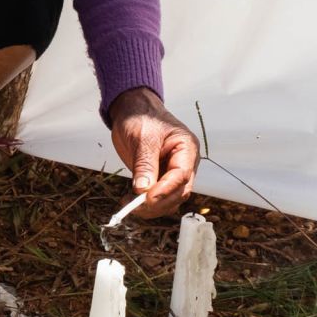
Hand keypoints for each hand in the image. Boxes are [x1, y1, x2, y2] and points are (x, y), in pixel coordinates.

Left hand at [108, 86, 199, 216]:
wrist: (133, 110)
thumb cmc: (141, 117)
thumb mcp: (142, 138)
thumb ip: (144, 164)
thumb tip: (143, 189)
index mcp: (186, 148)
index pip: (181, 175)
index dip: (165, 190)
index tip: (147, 199)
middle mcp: (185, 163)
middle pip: (179, 192)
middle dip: (158, 202)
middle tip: (135, 206)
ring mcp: (173, 172)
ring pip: (170, 199)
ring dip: (152, 207)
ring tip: (129, 205)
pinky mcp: (161, 178)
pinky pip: (158, 196)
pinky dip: (146, 203)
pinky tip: (130, 201)